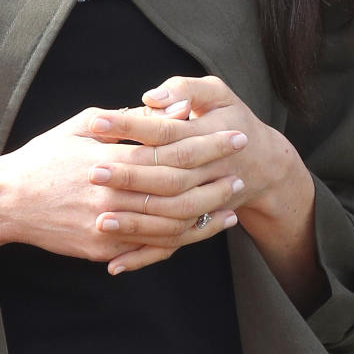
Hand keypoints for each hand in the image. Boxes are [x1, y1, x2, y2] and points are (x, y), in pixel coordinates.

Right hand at [0, 108, 241, 265]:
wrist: (7, 201)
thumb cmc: (44, 156)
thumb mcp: (82, 126)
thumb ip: (130, 119)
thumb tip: (172, 108)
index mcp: (111, 159)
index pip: (172, 151)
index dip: (207, 144)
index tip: (233, 134)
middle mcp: (114, 196)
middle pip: (179, 189)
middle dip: (215, 176)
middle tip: (241, 164)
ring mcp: (109, 227)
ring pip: (172, 224)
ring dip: (206, 211)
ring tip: (231, 199)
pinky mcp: (104, 250)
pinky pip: (152, 247)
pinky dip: (181, 238)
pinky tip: (201, 227)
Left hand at [111, 76, 323, 309]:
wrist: (264, 162)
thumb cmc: (229, 118)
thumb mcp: (216, 94)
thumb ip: (185, 89)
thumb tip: (152, 98)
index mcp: (210, 134)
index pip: (164, 131)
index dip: (130, 126)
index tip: (96, 122)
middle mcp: (210, 172)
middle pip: (166, 177)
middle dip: (128, 176)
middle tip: (90, 171)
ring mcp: (206, 203)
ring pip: (169, 216)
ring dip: (134, 221)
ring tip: (98, 219)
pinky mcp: (197, 225)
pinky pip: (170, 245)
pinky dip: (143, 257)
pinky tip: (113, 264)